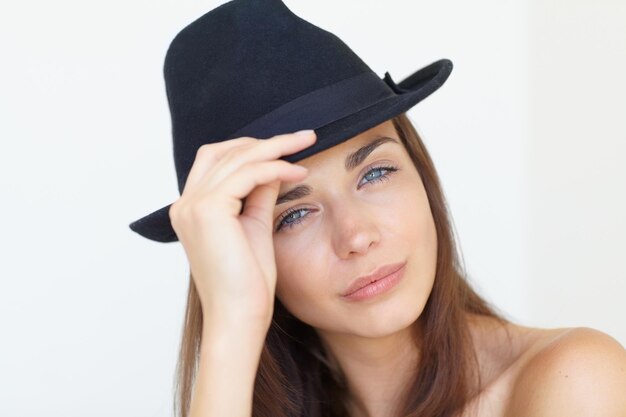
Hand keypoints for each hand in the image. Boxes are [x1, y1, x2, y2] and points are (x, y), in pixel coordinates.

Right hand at [168, 130, 315, 331]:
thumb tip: (276, 166)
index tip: (287, 147)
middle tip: (303, 136)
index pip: (217, 160)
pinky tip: (297, 172)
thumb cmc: (248, 281)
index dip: (251, 148)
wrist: (239, 315)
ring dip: (275, 148)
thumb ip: (259, 194)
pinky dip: (275, 168)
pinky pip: (247, 174)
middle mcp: (185, 203)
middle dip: (265, 141)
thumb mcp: (255, 225)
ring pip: (237, 157)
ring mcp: (192, 205)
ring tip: (305, 145)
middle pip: (224, 151)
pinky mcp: (208, 210)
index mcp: (191, 208)